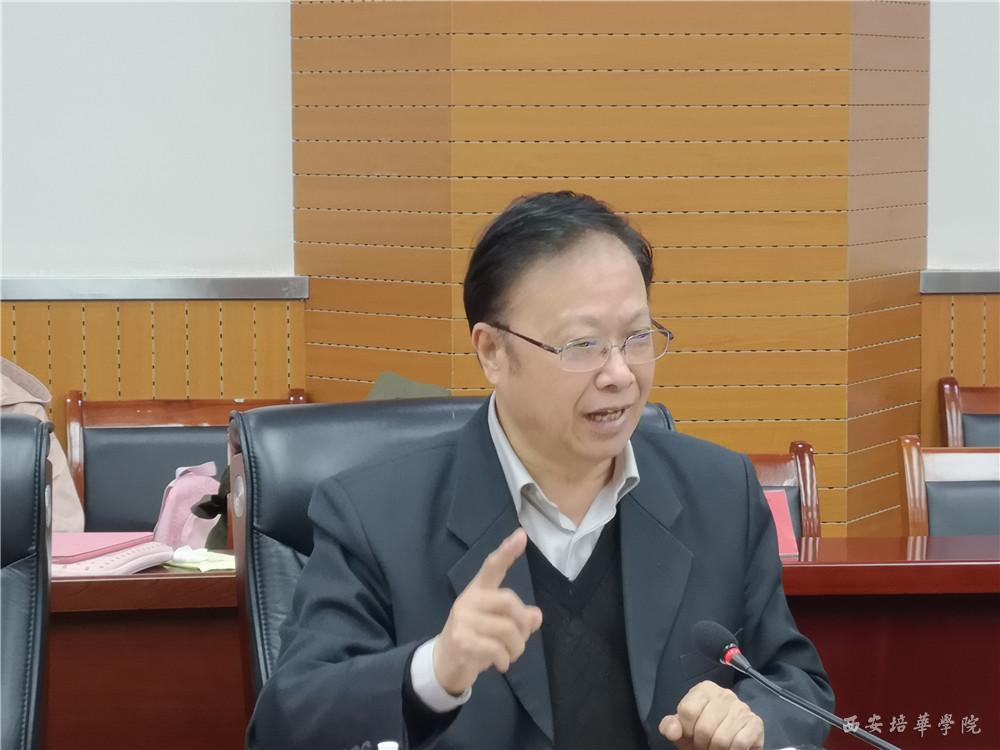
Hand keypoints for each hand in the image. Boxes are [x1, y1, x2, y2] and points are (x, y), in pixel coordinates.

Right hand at [433, 528, 542, 695]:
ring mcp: (463, 621)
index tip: (521, 535)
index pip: (492, 567)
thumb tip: (536, 616)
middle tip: (521, 638)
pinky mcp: (462, 642)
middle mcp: (469, 601)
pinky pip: (497, 649)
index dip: (507, 551)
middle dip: (522, 623)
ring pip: (507, 630)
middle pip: (508, 602)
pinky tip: (501, 664)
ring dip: (517, 648)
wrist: (444, 664)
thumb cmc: (475, 639)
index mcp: (477, 591)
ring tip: (511, 655)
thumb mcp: (496, 626)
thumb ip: (516, 618)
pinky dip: (505, 660)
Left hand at [659, 681, 763, 749]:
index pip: (687, 710)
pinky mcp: (756, 722)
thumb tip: (672, 731)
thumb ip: (671, 726)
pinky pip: (739, 743)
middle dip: (702, 743)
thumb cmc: (704, 733)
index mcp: (704, 689)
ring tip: (717, 747)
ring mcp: (742, 707)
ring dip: (717, 749)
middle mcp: (724, 694)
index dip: (687, 730)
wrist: (731, 743)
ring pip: (721, 738)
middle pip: (704, 727)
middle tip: (706, 744)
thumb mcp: (684, 729)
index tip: (692, 734)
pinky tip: (731, 748)